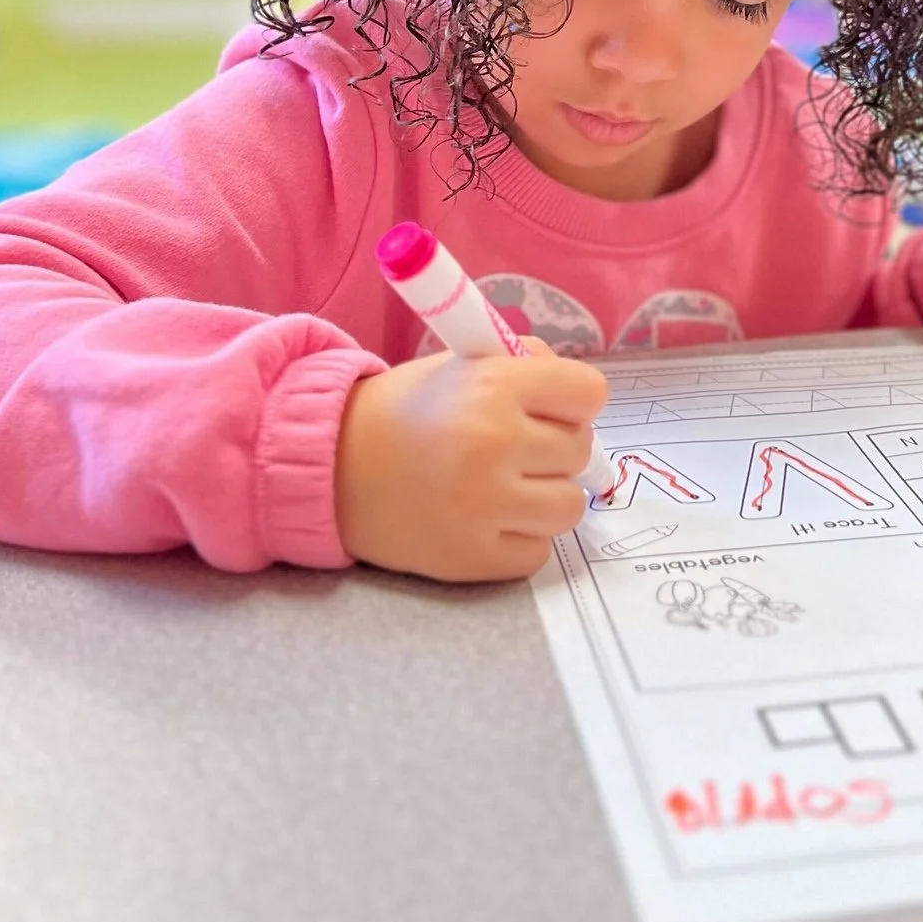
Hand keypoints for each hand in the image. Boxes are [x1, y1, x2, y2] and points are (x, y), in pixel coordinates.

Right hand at [334, 339, 608, 581]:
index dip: (575, 401)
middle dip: (554, 447)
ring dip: (546, 496)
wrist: (332, 467)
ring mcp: (485, 505)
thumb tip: (586, 399)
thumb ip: (527, 366)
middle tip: (515, 447)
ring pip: (570, 506)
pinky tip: (487, 519)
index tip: (555, 408)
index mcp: (495, 385)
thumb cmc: (407, 410)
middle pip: (581, 450)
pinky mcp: (472, 557)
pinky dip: (520, 539)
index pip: (590, 393)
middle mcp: (495, 443)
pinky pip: (538, 552)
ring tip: (507, 486)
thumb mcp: (464, 363)